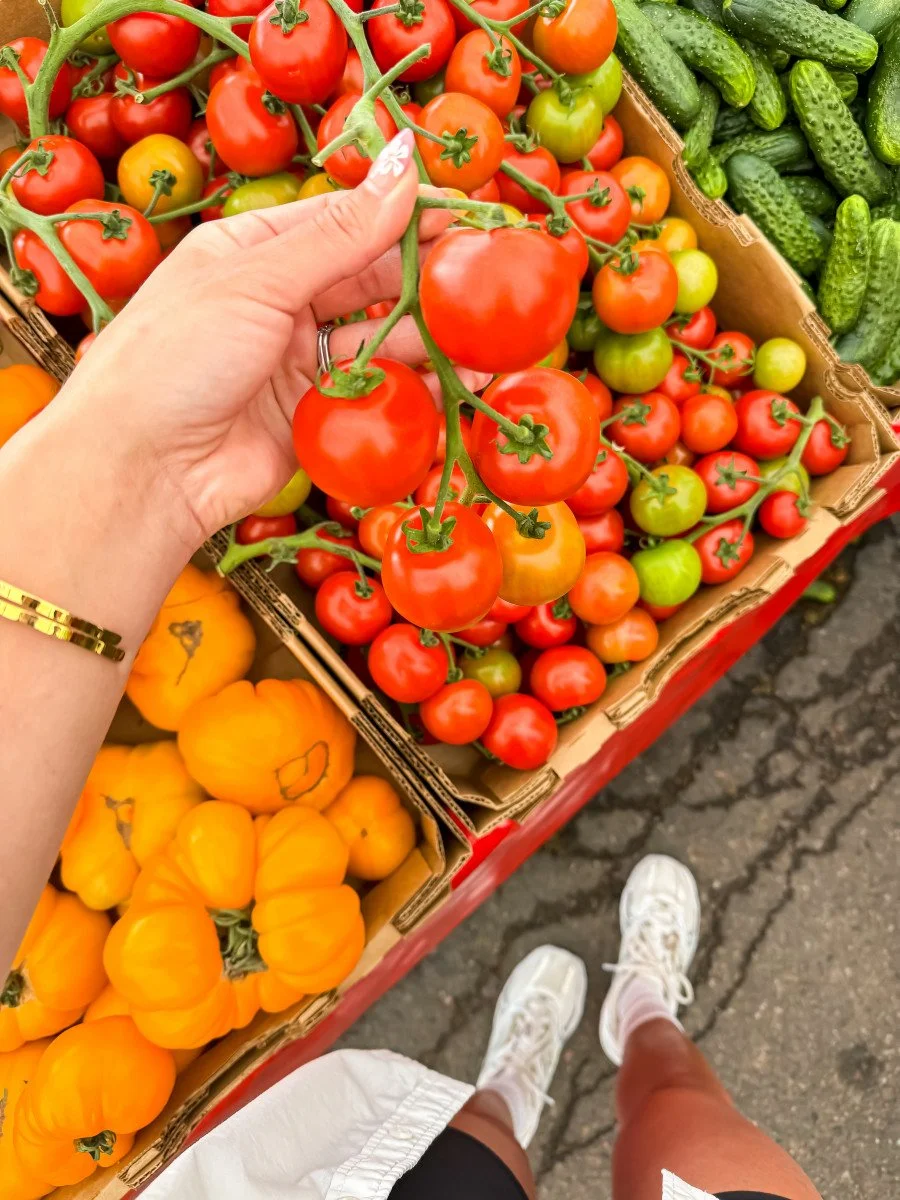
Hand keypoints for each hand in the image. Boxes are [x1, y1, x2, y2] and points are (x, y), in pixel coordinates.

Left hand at [55, 128, 479, 545]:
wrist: (142, 468)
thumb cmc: (175, 356)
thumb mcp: (256, 279)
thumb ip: (339, 233)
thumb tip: (403, 165)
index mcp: (253, 250)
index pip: (345, 220)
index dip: (409, 217)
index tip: (472, 217)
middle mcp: (278, 301)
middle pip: (370, 280)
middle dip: (431, 281)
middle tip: (494, 280)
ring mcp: (297, 361)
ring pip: (379, 341)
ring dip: (432, 341)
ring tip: (487, 343)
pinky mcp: (312, 416)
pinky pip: (373, 394)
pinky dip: (414, 391)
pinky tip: (455, 385)